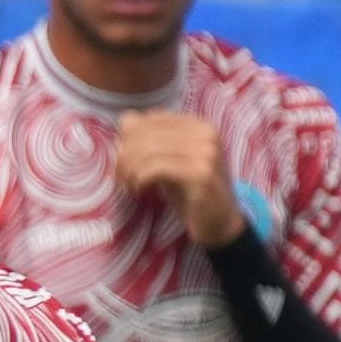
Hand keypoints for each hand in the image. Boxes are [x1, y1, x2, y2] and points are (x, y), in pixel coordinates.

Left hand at [110, 111, 247, 250]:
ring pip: (149, 151)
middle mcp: (206, 133)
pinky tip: (139, 191)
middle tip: (120, 177)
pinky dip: (139, 180)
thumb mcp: (170, 162)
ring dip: (129, 171)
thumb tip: (125, 119)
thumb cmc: (192, 194)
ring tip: (128, 186)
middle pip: (147, 133)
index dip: (129, 137)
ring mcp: (206, 153)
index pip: (151, 118)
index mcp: (200, 125)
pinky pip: (156, 169)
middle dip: (125, 156)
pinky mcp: (201, 174)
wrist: (220, 223)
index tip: (121, 161)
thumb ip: (152, 141)